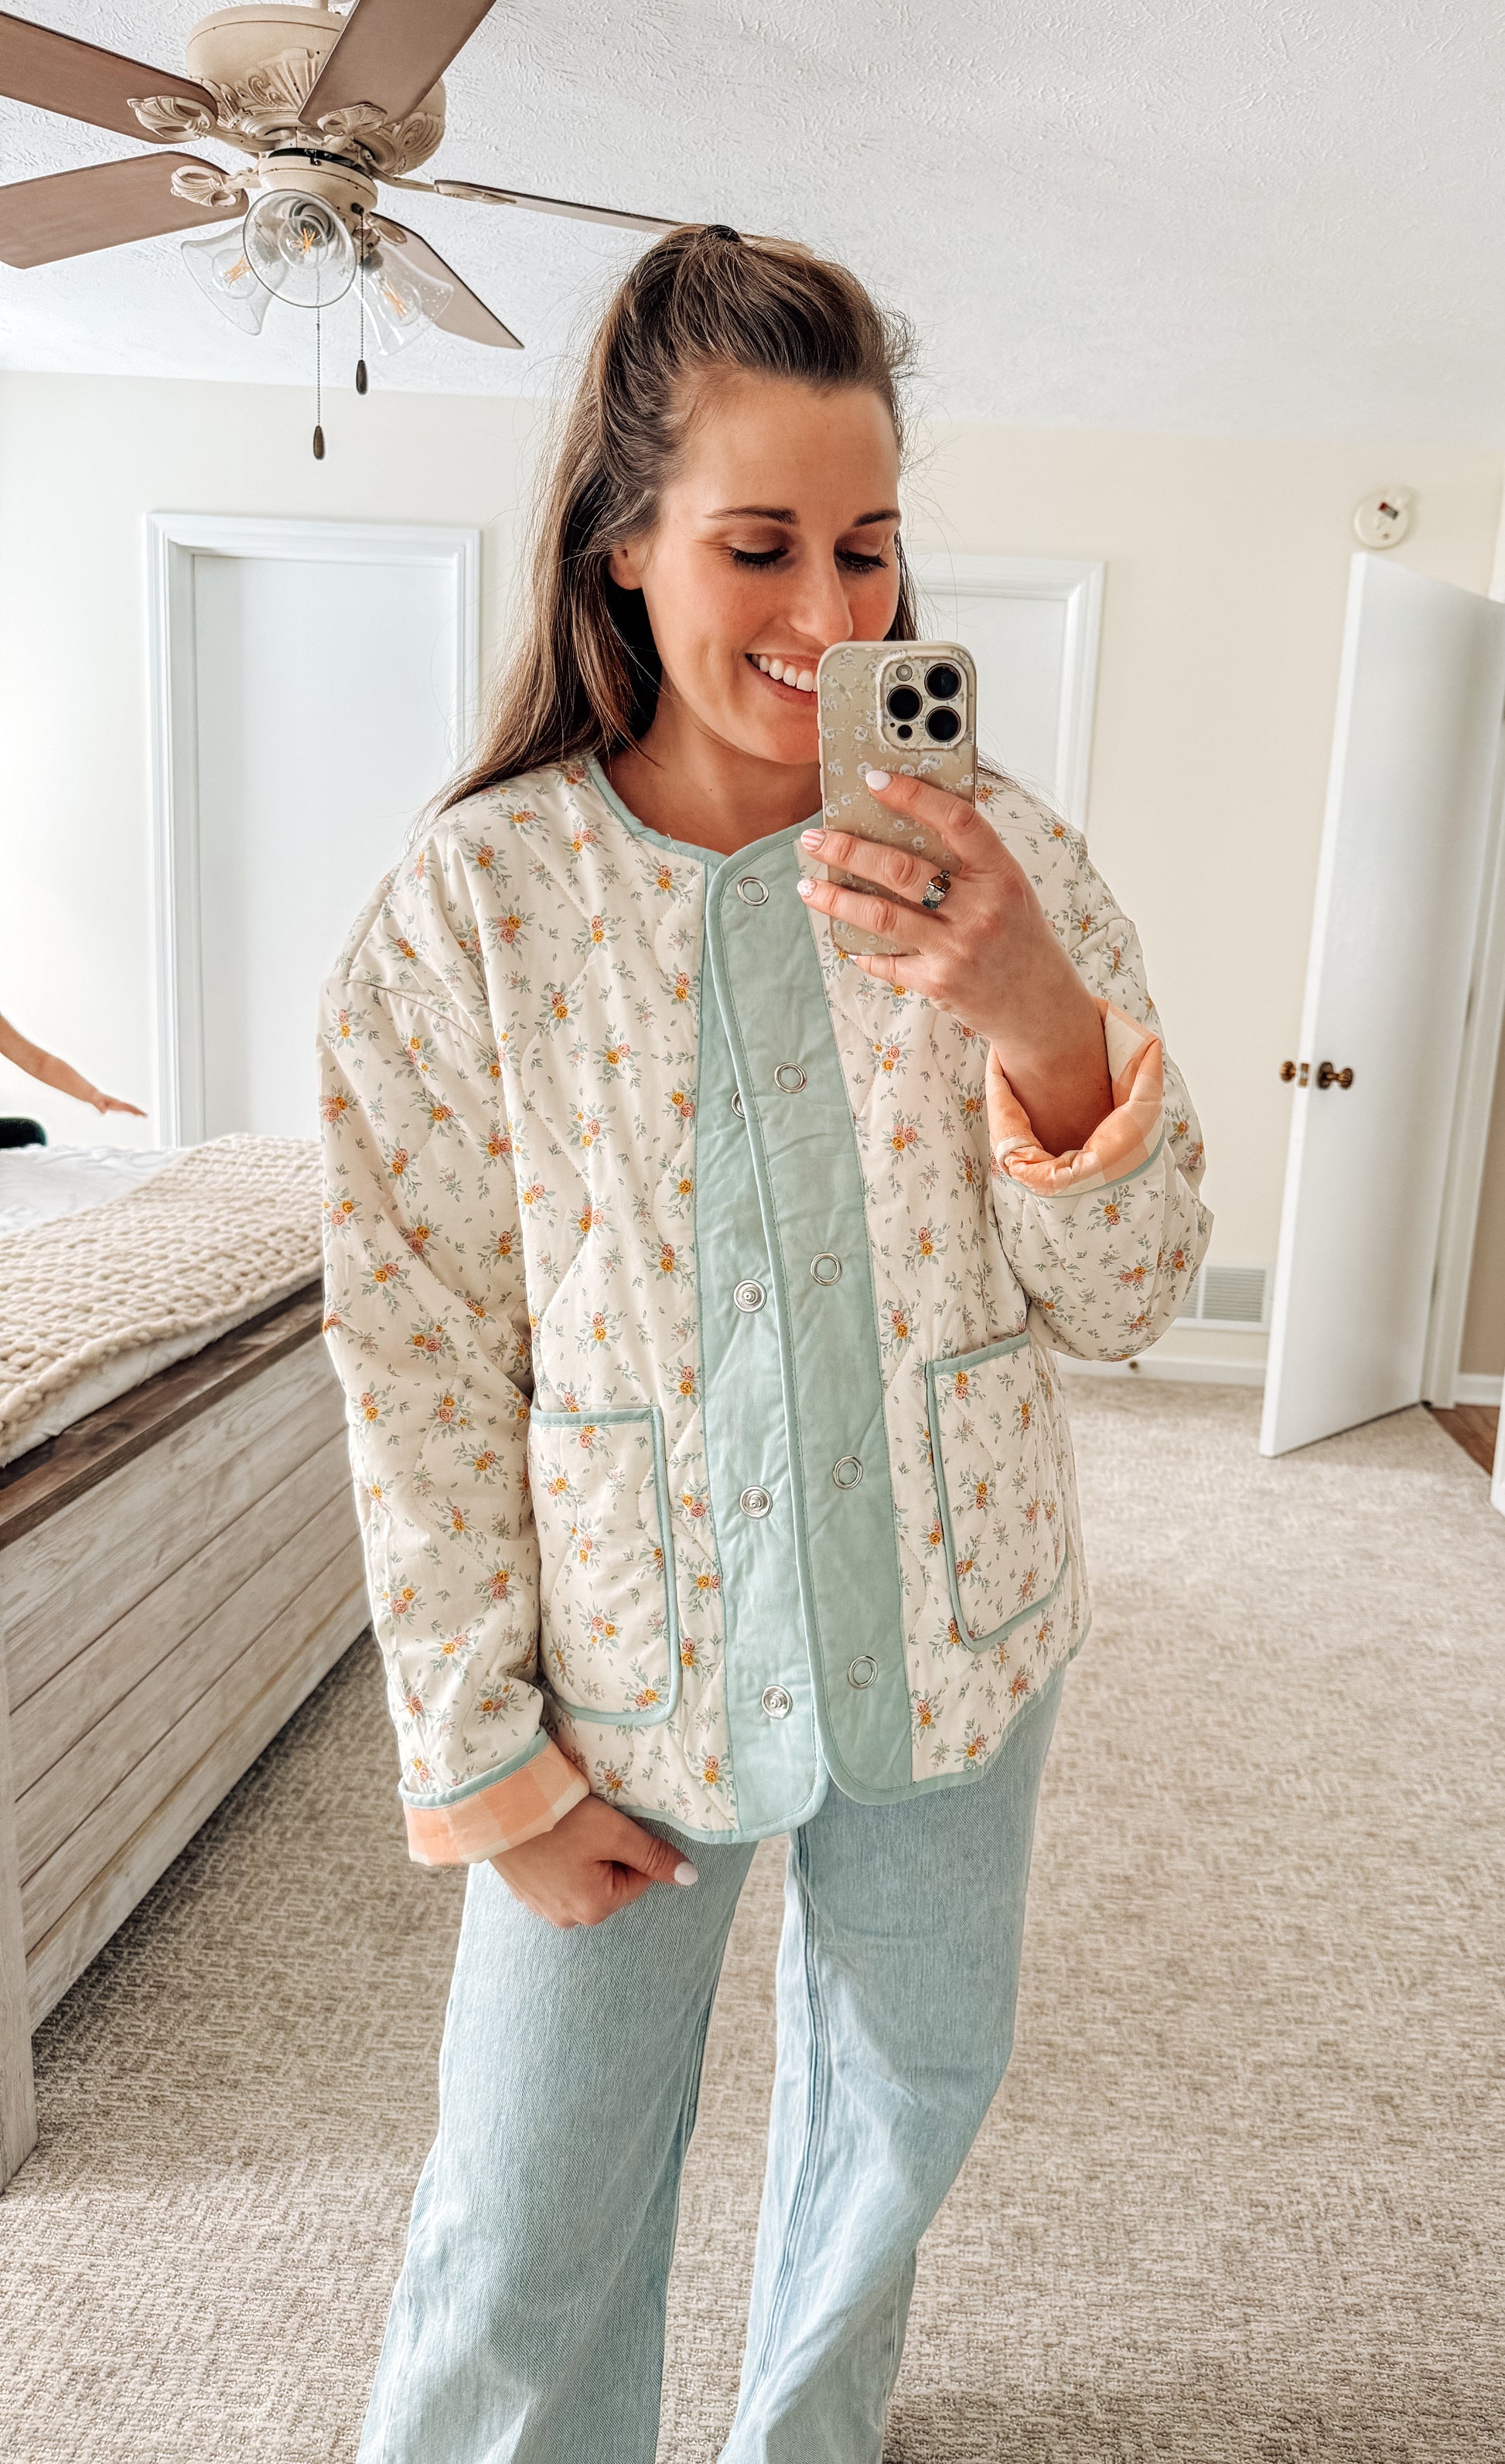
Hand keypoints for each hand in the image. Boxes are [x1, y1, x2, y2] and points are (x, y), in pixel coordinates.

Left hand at [89, 1090, 147, 1117]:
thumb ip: (100, 1106)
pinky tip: (135, 1115)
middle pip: (130, 1107)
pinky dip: (133, 1112)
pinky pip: (127, 1109)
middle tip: (146, 1116)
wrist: (94, 1095)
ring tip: (144, 1116)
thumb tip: (104, 1112)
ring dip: (137, 1112)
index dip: (133, 1110)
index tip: (139, 1114)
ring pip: (130, 1108)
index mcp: (115, 1103)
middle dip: (138, 1111)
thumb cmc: (95, 1098)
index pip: (126, 1107)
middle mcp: (118, 1103)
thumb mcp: (96, 1102)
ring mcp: (118, 1105)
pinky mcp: (116, 1106)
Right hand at [490, 1793, 698, 1928]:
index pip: (640, 1877)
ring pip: (585, 1879)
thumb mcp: (615, 1832)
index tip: (610, 1825)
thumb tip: (690, 1878)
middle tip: (587, 1825)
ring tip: (566, 1830)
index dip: (632, 1845)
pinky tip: (548, 1838)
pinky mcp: (524, 1894)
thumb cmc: (560, 1818)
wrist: (498, 1806)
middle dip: (607, 1853)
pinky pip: (557, 1879)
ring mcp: (543, 1909)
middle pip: (612, 1881)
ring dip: (583, 1856)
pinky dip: (559, 1859)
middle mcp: (569, 1919)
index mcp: (596, 1908)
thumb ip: (654, 1856)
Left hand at [797, 769, 1111, 1155]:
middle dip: (848, 851)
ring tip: (809, 885)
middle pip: (901, 869)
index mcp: (1000, 874)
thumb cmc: (1018, 935)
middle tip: (815, 839)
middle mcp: (980, 910)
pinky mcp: (938, 983)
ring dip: (836, 899)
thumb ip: (968, 859)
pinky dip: (861, 947)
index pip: (956, 820)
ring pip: (881, 916)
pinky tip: (844, 936)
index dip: (914, 796)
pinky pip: (886, 960)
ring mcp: (957, 949)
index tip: (874, 780)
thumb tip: (905, 821)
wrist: (1038, 1004)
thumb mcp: (1008, 887)